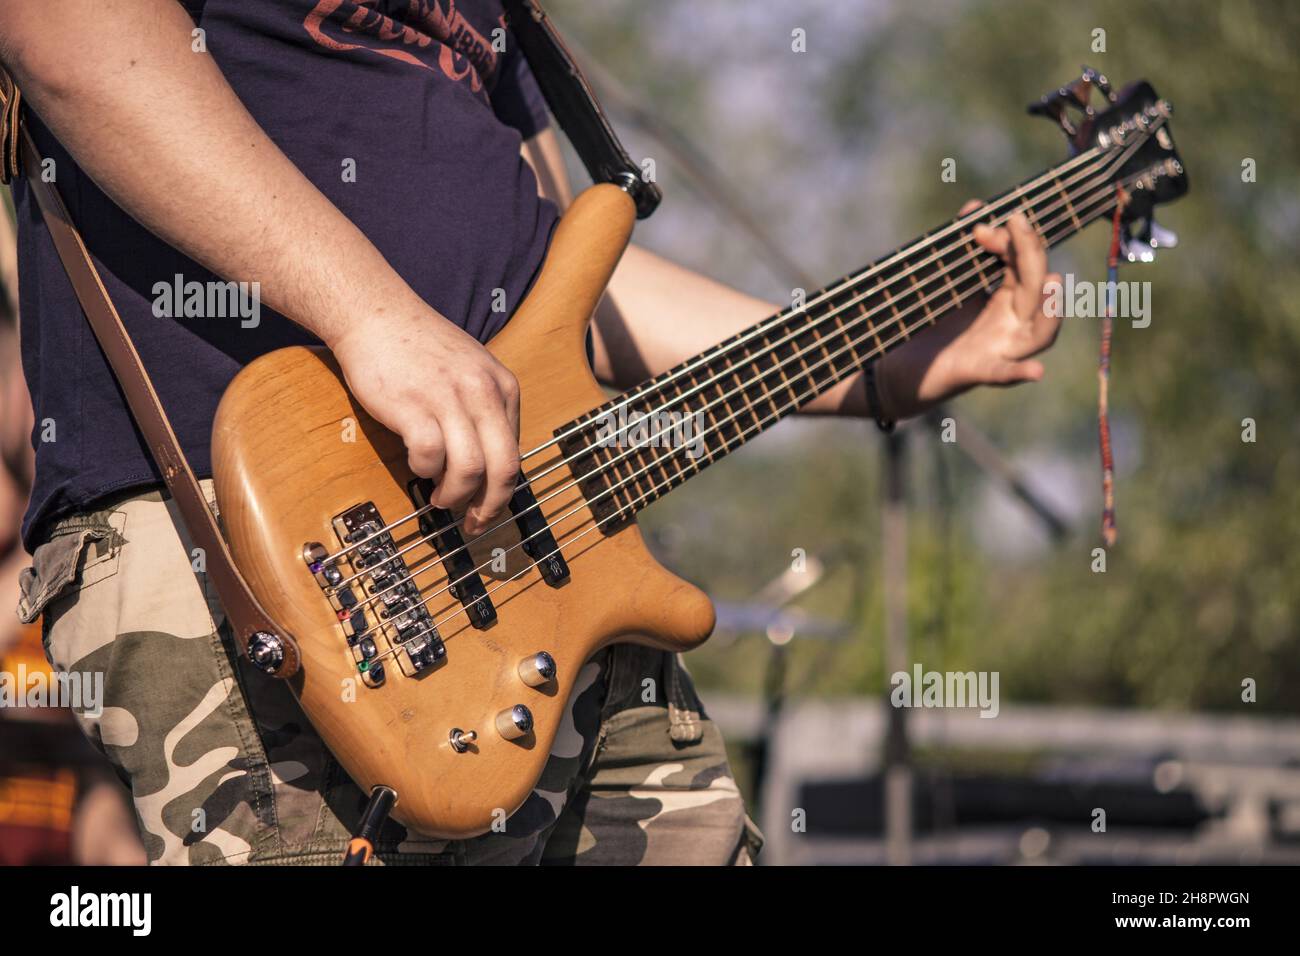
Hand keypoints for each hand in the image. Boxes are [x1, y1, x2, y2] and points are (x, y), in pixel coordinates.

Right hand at [330, 310, 519, 534]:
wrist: (374, 313)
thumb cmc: (417, 346)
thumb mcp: (471, 369)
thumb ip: (484, 409)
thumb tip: (487, 463)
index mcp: (503, 385)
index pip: (515, 451)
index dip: (503, 488)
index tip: (488, 505)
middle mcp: (483, 392)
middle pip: (504, 467)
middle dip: (491, 505)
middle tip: (474, 522)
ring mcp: (449, 398)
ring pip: (471, 469)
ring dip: (455, 494)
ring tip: (440, 498)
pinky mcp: (413, 405)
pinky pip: (430, 456)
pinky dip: (425, 470)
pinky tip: (418, 467)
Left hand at [874, 201, 1061, 419]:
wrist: (901, 368)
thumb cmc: (931, 325)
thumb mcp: (949, 281)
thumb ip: (962, 246)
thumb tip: (975, 206)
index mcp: (1009, 299)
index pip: (1025, 264)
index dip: (1012, 241)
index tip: (979, 227)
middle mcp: (1013, 324)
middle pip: (1036, 290)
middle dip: (1031, 255)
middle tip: (1017, 222)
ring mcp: (1000, 350)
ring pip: (1040, 334)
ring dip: (1049, 310)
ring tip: (1051, 283)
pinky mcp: (977, 372)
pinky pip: (1003, 374)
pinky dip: (1019, 373)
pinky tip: (1036, 372)